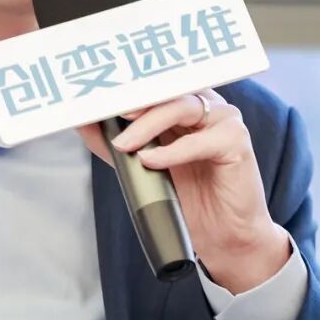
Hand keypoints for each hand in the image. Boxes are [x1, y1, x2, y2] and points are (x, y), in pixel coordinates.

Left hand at [76, 89, 289, 283]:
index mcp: (184, 105)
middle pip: (166, 91)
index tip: (96, 95)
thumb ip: (115, 143)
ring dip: (147, 125)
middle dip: (132, 102)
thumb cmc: (187, 197)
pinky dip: (172, 151)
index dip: (126, 87)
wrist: (221, 234)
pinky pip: (200, 141)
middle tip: (105, 114)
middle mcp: (206, 106)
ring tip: (124, 144)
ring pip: (181, 107)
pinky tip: (151, 160)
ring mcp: (224, 121)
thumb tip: (83, 124)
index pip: (154, 86)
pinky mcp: (237, 142)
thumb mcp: (141, 166)